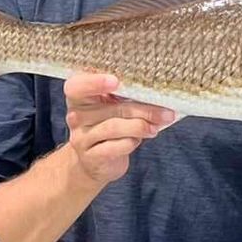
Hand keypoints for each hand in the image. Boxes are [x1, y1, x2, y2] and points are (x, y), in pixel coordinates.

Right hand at [60, 73, 175, 189]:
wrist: (95, 161)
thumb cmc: (108, 124)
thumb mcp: (111, 107)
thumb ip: (124, 96)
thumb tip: (157, 91)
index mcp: (78, 96)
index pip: (76, 86)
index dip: (95, 82)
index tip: (116, 81)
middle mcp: (76, 116)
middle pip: (111, 108)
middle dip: (143, 109)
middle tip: (166, 112)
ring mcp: (81, 137)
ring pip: (114, 127)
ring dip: (141, 126)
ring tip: (156, 126)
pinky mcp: (91, 157)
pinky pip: (116, 146)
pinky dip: (132, 142)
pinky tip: (140, 139)